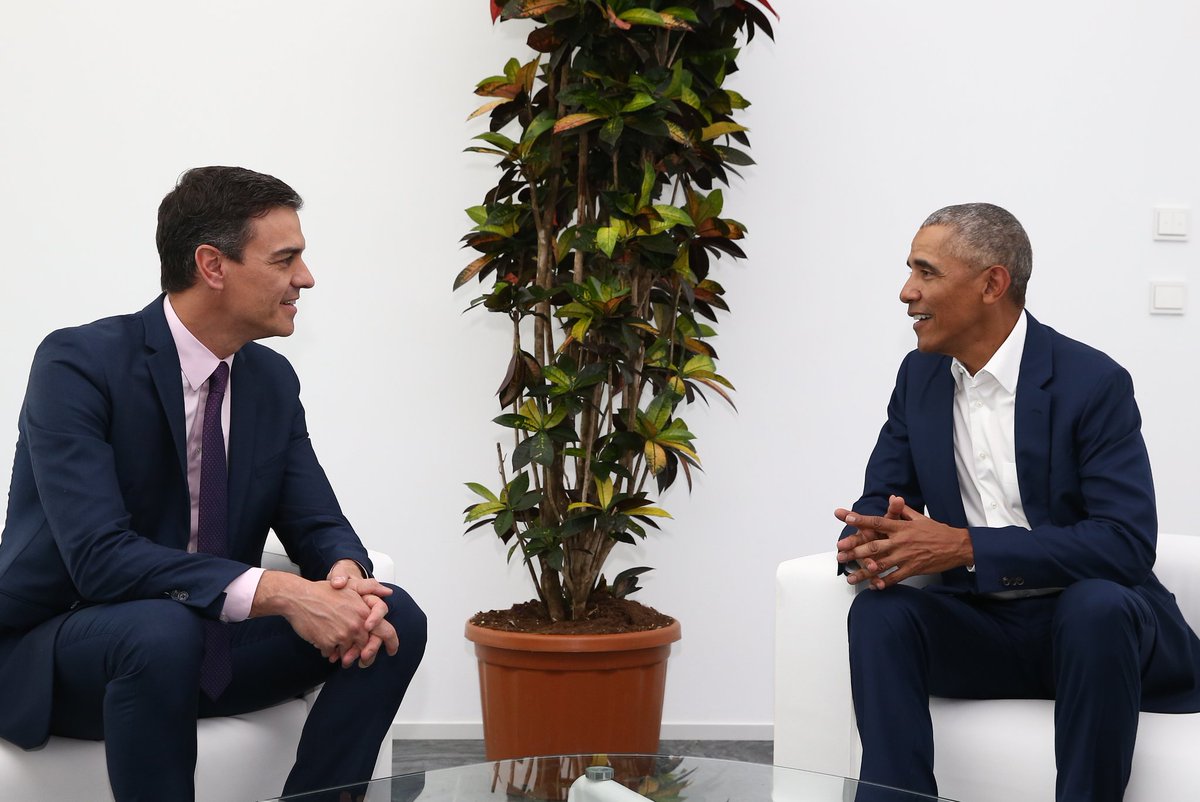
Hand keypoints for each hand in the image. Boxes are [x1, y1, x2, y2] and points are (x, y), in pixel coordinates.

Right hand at [251, 571, 395, 667]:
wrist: (299, 598)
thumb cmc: (322, 592)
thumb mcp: (350, 588)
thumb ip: (370, 590)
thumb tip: (388, 591)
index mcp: (364, 611)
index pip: (385, 631)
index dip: (391, 643)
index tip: (392, 651)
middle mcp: (356, 625)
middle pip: (365, 645)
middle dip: (360, 652)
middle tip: (352, 655)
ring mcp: (343, 635)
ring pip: (348, 652)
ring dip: (341, 651)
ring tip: (333, 643)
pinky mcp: (329, 643)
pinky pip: (332, 653)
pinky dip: (328, 650)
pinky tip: (321, 640)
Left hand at [834, 496, 973, 589]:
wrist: (958, 546)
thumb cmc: (938, 531)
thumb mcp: (920, 518)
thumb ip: (903, 510)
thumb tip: (893, 499)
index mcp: (901, 527)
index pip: (877, 522)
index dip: (860, 519)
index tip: (845, 516)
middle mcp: (901, 541)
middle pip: (873, 546)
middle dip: (854, 550)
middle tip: (839, 553)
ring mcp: (906, 556)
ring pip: (880, 564)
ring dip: (863, 571)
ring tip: (850, 577)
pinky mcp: (913, 569)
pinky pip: (894, 577)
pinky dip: (883, 582)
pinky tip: (872, 586)